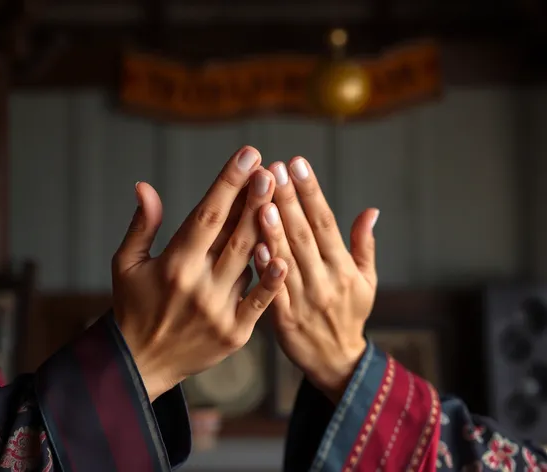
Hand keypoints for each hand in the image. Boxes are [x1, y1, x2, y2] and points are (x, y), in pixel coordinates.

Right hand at [111, 146, 287, 401]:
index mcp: (174, 263)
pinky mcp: (235, 332)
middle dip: (254, 197)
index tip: (247, 154)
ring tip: (281, 198)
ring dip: (266, 227)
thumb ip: (141, 226)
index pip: (207, 214)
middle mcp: (198, 284)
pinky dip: (272, 280)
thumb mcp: (125, 265)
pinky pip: (260, 302)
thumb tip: (145, 186)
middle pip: (234, 232)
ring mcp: (219, 310)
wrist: (140, 364)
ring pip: (249, 260)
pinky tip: (285, 257)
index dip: (228, 182)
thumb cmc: (131, 307)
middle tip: (270, 168)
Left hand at [254, 157, 377, 403]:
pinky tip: (253, 242)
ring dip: (274, 226)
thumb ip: (365, 246)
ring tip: (261, 195)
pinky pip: (273, 289)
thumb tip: (371, 210)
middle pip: (304, 234)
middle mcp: (325, 280)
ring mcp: (304, 300)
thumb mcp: (367, 282)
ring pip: (287, 257)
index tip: (297, 163)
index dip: (311, 192)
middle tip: (273, 167)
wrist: (337, 361)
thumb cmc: (350, 314)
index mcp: (344, 268)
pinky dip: (265, 266)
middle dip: (288, 198)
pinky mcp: (284, 319)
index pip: (326, 223)